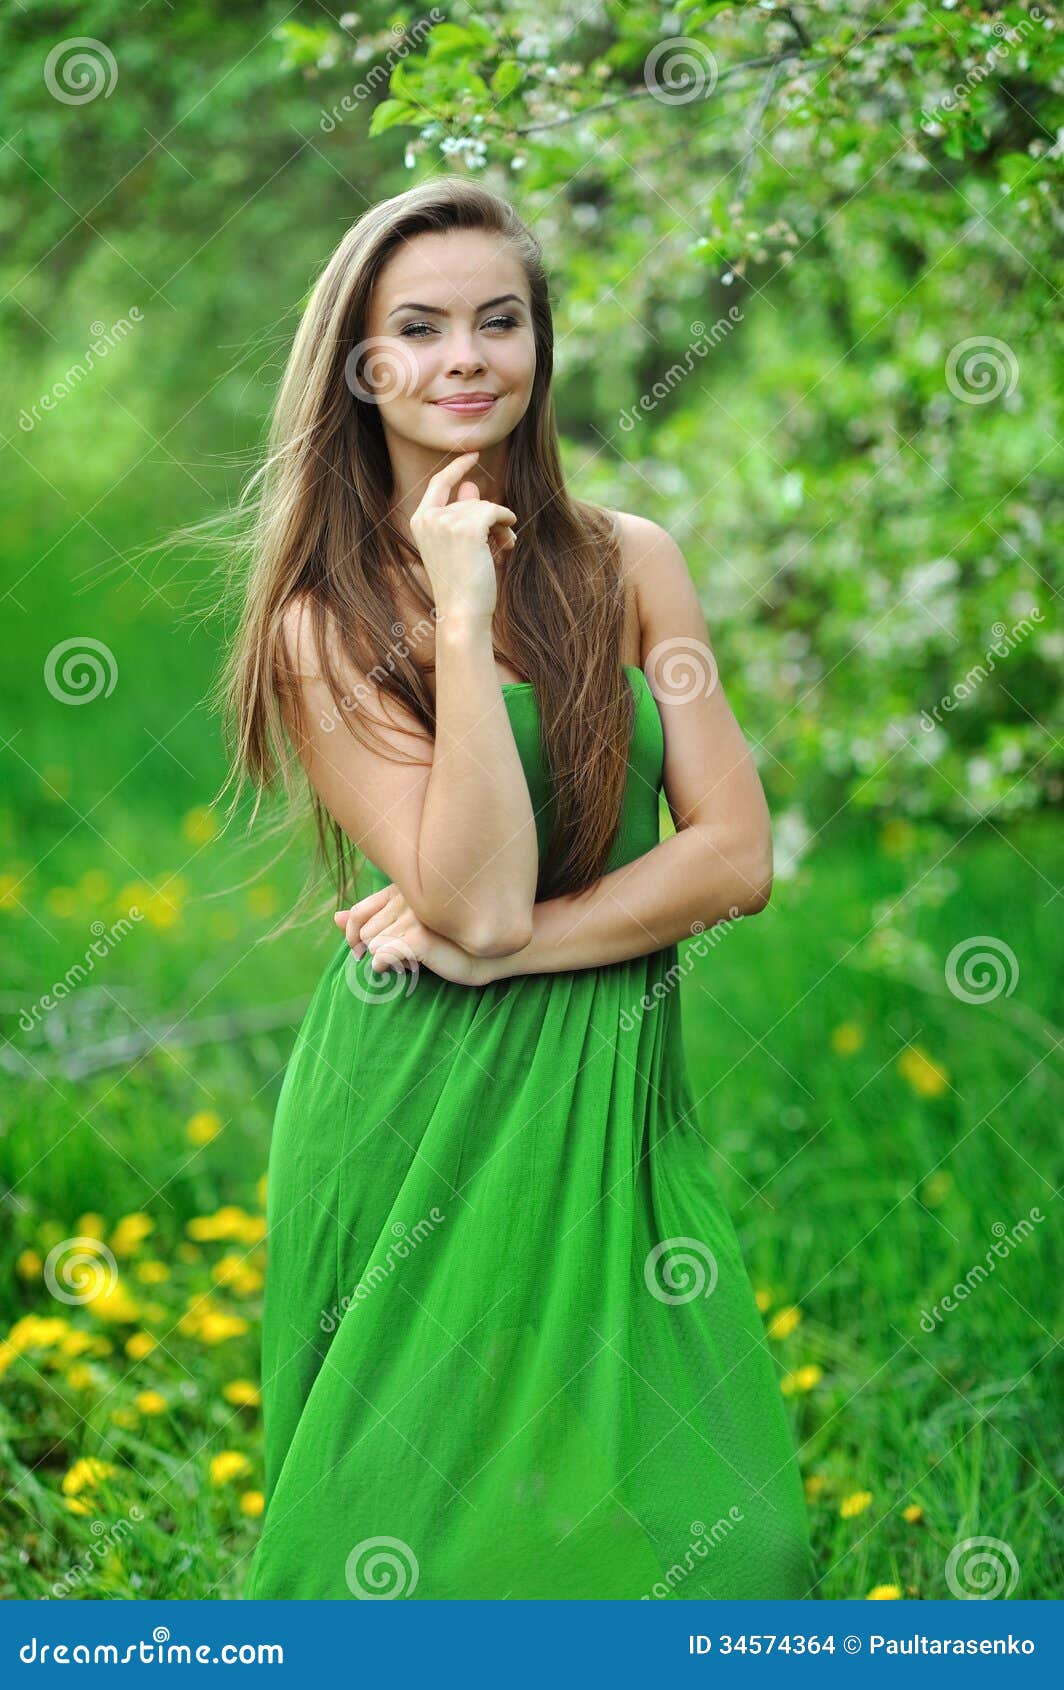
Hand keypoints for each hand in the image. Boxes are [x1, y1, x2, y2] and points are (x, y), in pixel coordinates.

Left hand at [334, 885, 496, 987]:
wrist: (487, 955)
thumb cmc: (448, 942)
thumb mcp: (405, 927)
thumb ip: (371, 920)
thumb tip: (335, 917)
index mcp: (401, 892)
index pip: (358, 913)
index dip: (352, 935)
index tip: (359, 952)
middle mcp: (406, 899)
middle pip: (364, 933)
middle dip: (375, 950)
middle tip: (402, 956)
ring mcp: (413, 915)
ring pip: (373, 946)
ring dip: (386, 959)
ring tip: (412, 960)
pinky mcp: (419, 935)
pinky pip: (383, 956)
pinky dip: (386, 966)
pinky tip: (405, 968)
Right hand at [410, 450, 516, 622]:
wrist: (462, 613)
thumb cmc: (461, 585)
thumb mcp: (458, 545)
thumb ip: (463, 513)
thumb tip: (471, 484)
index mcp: (419, 522)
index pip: (439, 483)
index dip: (457, 467)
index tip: (474, 454)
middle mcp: (429, 518)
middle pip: (471, 499)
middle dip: (490, 517)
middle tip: (502, 540)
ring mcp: (446, 521)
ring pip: (485, 507)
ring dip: (501, 525)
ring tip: (504, 547)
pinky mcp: (467, 526)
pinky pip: (496, 511)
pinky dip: (507, 523)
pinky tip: (509, 543)